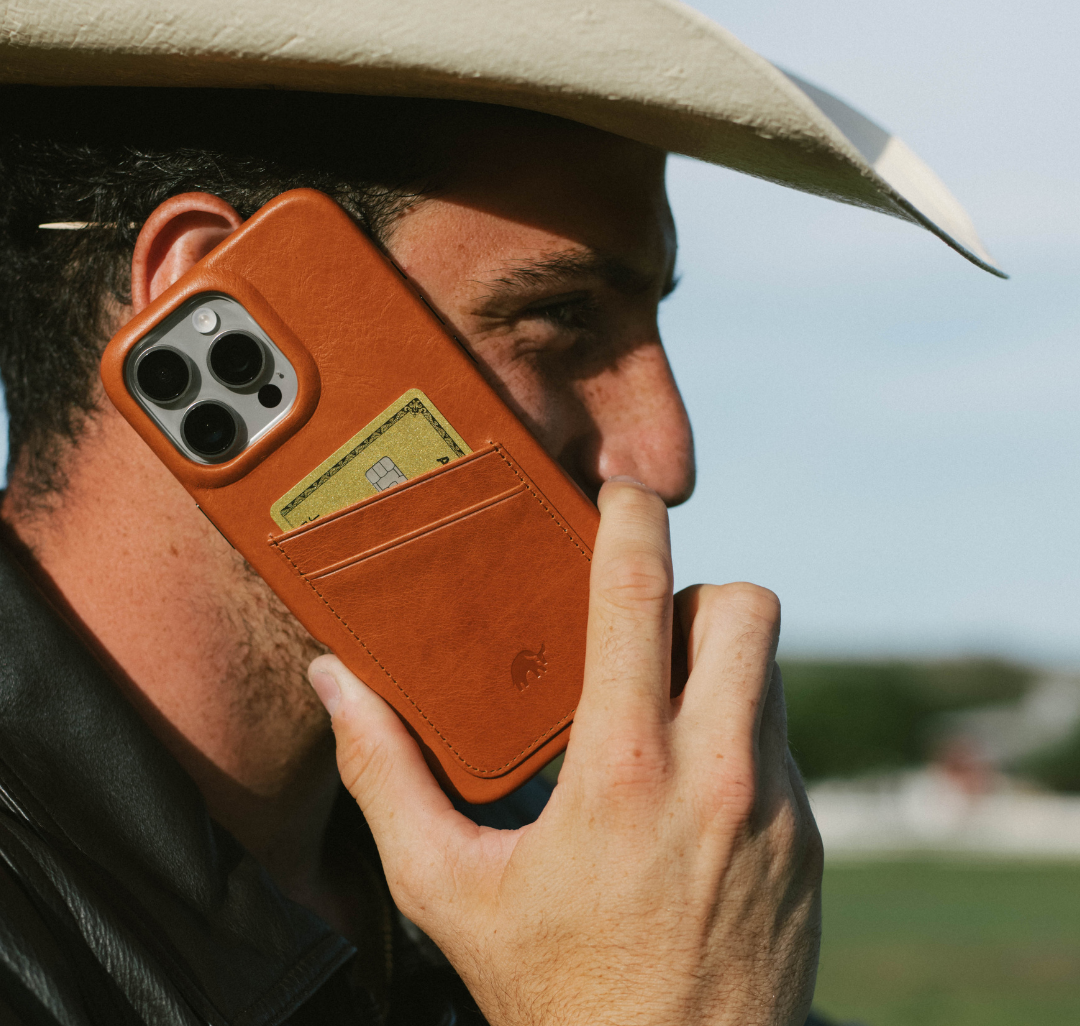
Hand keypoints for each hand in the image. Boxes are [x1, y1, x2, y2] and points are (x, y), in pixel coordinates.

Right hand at [308, 479, 821, 1025]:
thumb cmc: (553, 996)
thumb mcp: (446, 890)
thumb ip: (387, 775)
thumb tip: (337, 685)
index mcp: (623, 772)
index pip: (639, 598)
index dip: (633, 522)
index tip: (621, 491)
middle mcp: (717, 775)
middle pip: (745, 607)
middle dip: (696, 590)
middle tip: (643, 630)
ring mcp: (778, 808)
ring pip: (770, 669)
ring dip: (718, 663)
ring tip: (659, 707)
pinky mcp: (809, 840)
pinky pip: (780, 740)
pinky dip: (738, 731)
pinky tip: (687, 787)